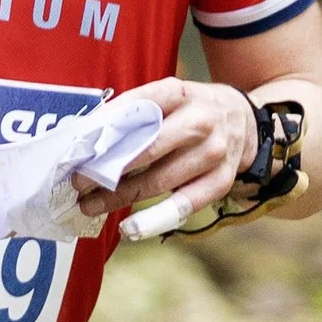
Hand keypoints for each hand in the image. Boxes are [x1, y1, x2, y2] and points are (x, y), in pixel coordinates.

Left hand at [85, 76, 256, 227]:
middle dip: (106, 169)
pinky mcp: (221, 181)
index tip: (77, 147)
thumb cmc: (190, 110)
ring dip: (119, 197)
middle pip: (146, 149)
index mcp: (180, 93)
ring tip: (89, 205)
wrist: (243, 120)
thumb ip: (133, 112)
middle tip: (77, 182)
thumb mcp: (168, 97)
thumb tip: (86, 137)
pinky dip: (153, 220)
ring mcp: (214, 153)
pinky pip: (182, 206)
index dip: (105, 128)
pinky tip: (128, 228)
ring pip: (158, 181)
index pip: (136, 107)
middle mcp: (200, 121)